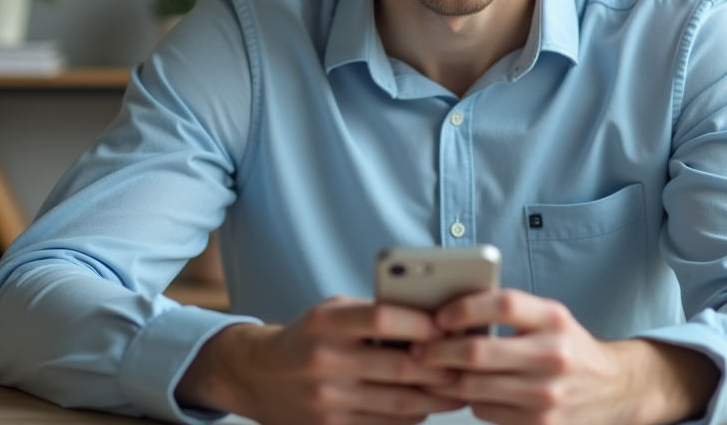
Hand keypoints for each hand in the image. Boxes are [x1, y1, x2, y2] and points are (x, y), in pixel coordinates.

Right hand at [176, 295, 465, 424]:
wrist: (257, 375)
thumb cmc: (307, 337)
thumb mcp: (330, 312)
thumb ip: (372, 314)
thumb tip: (431, 321)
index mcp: (325, 323)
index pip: (381, 319)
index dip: (420, 324)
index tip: (449, 327)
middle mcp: (324, 361)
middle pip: (398, 367)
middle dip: (439, 367)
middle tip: (469, 363)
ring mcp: (327, 399)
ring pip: (398, 402)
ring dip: (435, 397)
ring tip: (459, 388)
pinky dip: (412, 416)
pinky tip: (427, 406)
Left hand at [414, 289, 719, 424]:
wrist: (614, 389)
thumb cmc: (568, 345)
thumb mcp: (548, 317)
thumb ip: (508, 311)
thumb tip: (448, 313)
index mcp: (553, 318)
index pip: (502, 304)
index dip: (464, 308)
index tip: (438, 315)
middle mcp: (553, 354)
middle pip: (479, 353)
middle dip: (438, 351)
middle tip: (417, 348)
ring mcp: (548, 394)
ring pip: (475, 387)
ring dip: (445, 379)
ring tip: (429, 369)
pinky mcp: (541, 424)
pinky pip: (486, 411)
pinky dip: (470, 400)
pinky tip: (464, 389)